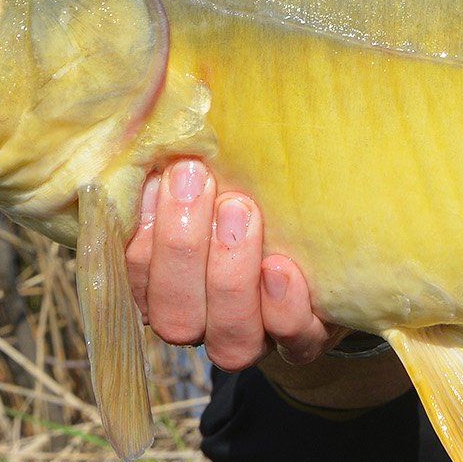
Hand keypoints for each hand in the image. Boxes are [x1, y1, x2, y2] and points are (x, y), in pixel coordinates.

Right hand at [124, 158, 339, 370]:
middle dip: (181, 246)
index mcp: (166, 285)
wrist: (325, 248)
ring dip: (228, 275)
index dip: (142, 231)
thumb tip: (165, 117)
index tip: (160, 176)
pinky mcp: (307, 342)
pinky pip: (294, 344)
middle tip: (198, 180)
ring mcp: (255, 338)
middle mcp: (204, 321)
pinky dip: (284, 309)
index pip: (137, 275)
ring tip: (242, 210)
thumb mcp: (219, 177)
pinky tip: (281, 267)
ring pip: (229, 340)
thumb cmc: (255, 197)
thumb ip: (187, 164)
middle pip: (175, 315)